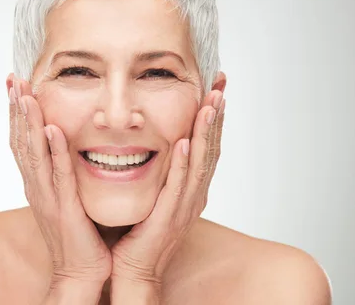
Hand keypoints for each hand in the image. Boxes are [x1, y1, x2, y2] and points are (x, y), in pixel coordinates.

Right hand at [6, 74, 111, 285]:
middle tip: (13, 79)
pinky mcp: (63, 207)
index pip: (21, 140)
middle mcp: (36, 186)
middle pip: (20, 141)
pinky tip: (52, 129)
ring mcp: (46, 197)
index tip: (15, 86)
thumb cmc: (78, 234)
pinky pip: (58, 174)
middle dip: (16, 109)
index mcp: (37, 182)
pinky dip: (53, 151)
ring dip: (28, 122)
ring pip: (33, 153)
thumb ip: (62, 170)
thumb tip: (66, 146)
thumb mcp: (66, 195)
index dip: (16, 113)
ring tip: (25, 94)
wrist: (80, 270)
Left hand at [109, 90, 225, 285]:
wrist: (134, 270)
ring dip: (207, 132)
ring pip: (201, 163)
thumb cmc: (140, 232)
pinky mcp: (169, 218)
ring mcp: (184, 206)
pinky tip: (187, 142)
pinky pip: (178, 187)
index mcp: (191, 188)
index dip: (213, 117)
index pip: (206, 145)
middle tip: (221, 84)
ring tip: (211, 103)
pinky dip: (185, 164)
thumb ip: (161, 169)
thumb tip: (157, 142)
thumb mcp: (155, 193)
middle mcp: (193, 195)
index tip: (215, 88)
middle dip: (216, 115)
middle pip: (211, 148)